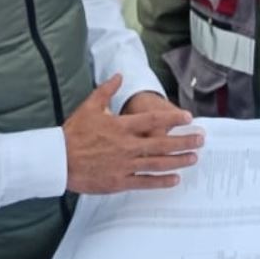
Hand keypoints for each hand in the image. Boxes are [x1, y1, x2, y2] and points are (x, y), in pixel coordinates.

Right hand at [62, 76, 202, 193]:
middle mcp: (127, 146)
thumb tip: (119, 76)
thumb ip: (107, 90)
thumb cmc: (73, 133)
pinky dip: (161, 181)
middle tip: (200, 140)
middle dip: (184, 141)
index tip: (188, 118)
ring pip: (158, 164)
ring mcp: (125, 165)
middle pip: (162, 144)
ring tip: (193, 158)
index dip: (173, 119)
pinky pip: (145, 182)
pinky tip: (174, 179)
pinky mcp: (119, 181)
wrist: (58, 160)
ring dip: (178, 161)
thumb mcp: (89, 107)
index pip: (153, 121)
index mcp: (121, 126)